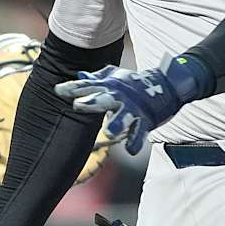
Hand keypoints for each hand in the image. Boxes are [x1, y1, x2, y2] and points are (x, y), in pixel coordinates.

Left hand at [55, 56, 208, 154]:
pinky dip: (135, 141)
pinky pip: (140, 132)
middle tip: (78, 106)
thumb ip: (96, 78)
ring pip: (123, 117)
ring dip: (116, 124)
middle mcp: (119, 97)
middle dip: (92, 102)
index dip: (73, 88)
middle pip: (104, 99)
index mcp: (109, 86)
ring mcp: (133, 109)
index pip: (88, 86)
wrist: (166, 85)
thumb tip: (79, 75)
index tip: (58, 91)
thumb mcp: (115, 77)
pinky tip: (130, 150)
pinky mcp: (145, 120)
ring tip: (108, 134)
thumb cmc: (134, 83)